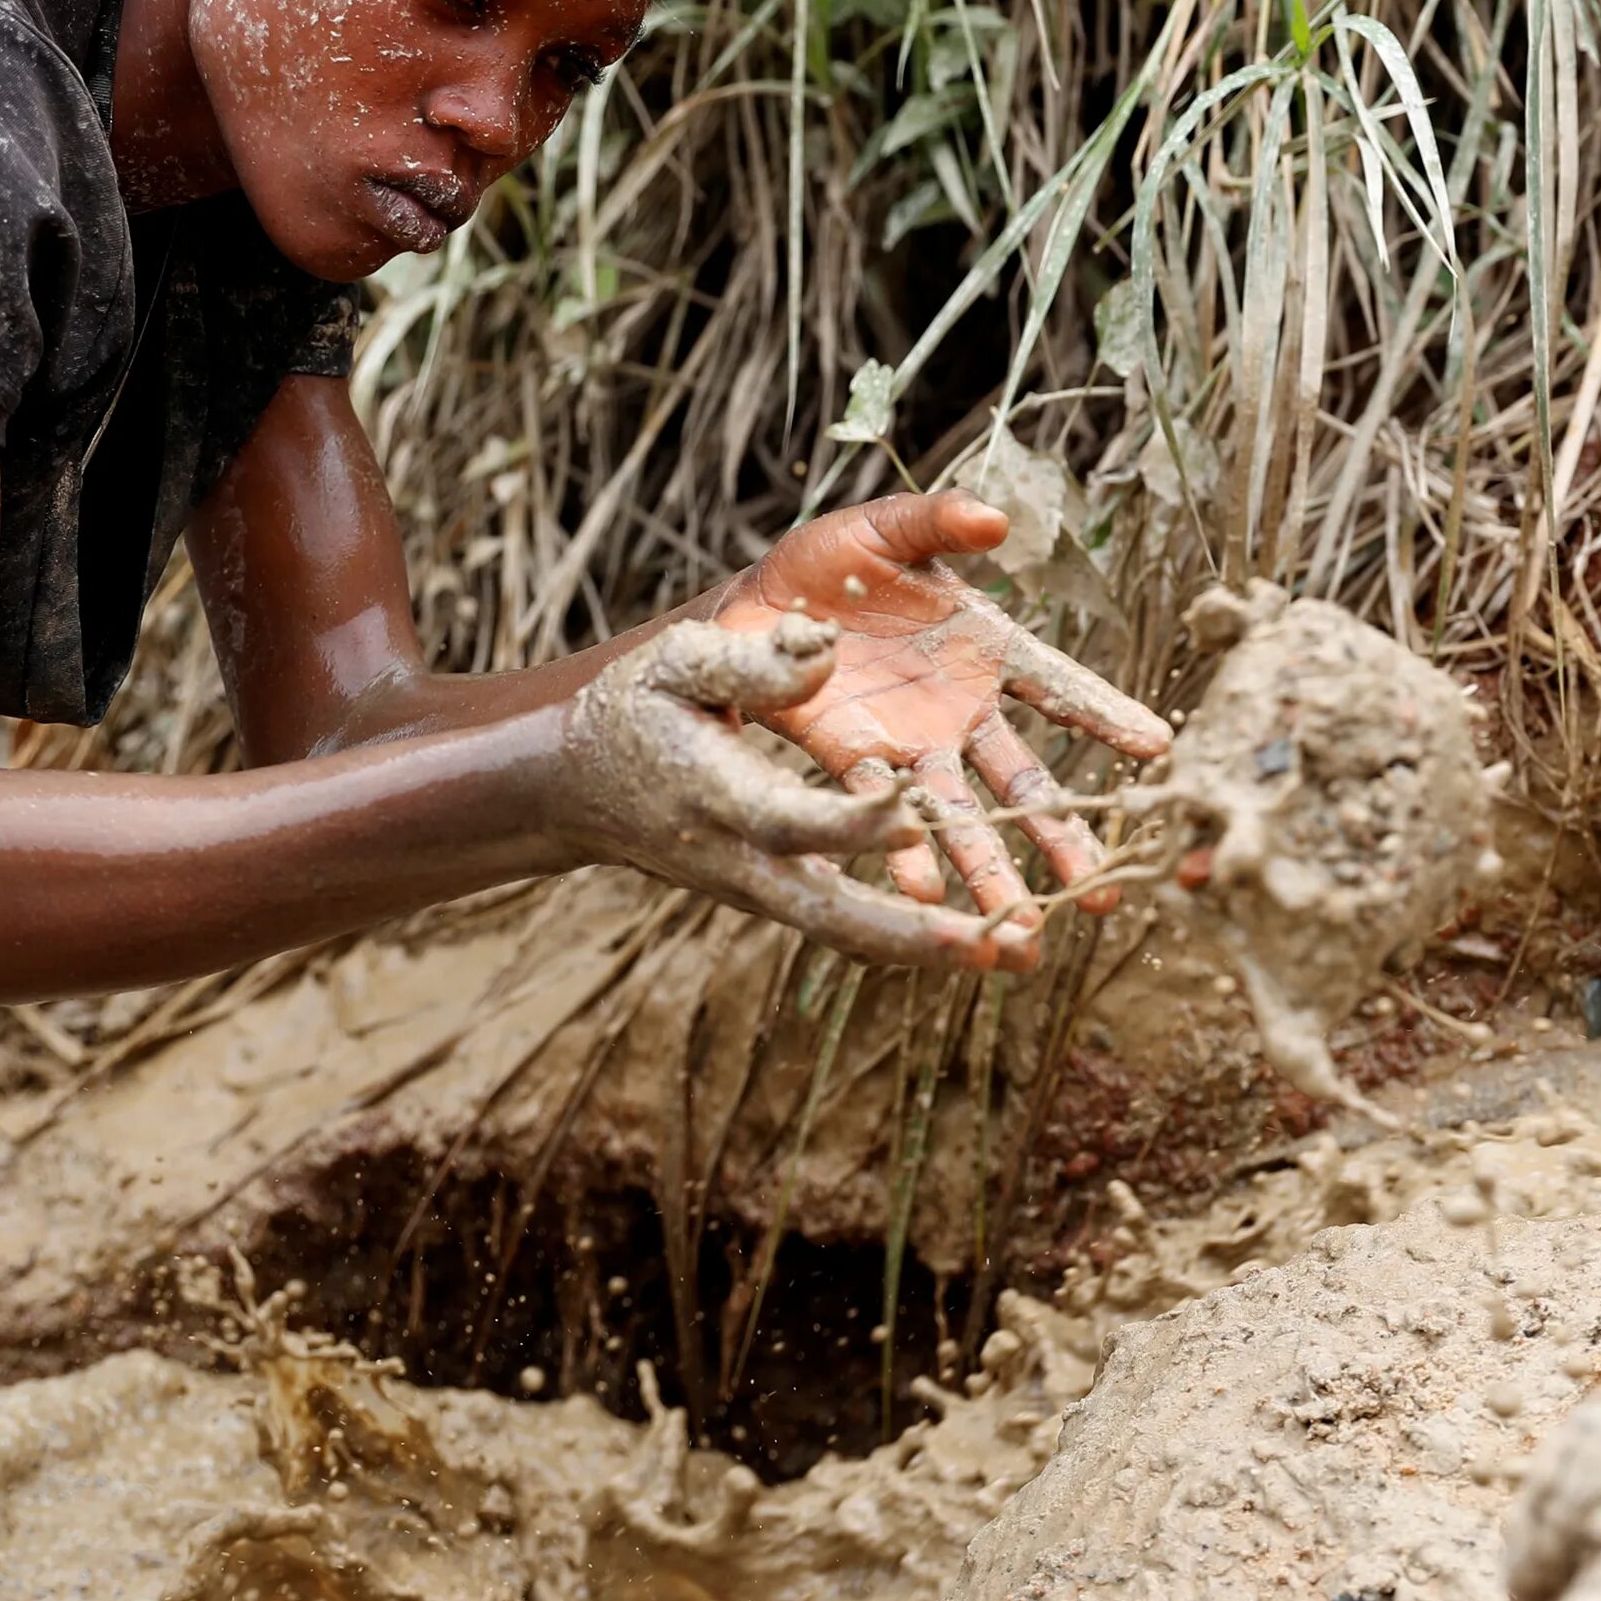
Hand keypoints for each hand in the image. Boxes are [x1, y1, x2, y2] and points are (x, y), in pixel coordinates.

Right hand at [555, 615, 1038, 970]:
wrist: (577, 787)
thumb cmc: (633, 709)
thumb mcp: (675, 661)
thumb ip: (752, 659)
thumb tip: (827, 649)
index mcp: (718, 798)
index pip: (792, 821)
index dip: (852, 821)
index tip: (913, 808)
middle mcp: (744, 862)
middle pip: (836, 918)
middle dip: (919, 936)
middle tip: (998, 943)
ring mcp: (762, 891)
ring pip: (854, 934)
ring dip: (937, 949)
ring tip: (1023, 952)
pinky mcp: (779, 894)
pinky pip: (850, 924)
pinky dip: (916, 935)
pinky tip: (984, 933)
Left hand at [713, 492, 1173, 932]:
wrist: (756, 602)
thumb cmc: (833, 562)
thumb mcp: (889, 529)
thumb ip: (940, 522)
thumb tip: (995, 518)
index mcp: (987, 650)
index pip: (1060, 687)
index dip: (1106, 714)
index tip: (1158, 749)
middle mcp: (961, 710)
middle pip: (1025, 780)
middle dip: (1063, 835)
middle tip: (1102, 892)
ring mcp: (912, 744)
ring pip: (964, 815)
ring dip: (992, 868)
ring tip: (1020, 929)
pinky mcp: (855, 761)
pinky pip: (883, 810)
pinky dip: (903, 853)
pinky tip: (925, 897)